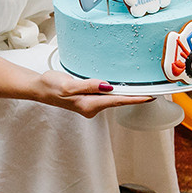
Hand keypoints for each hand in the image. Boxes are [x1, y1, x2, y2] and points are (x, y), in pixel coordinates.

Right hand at [37, 70, 152, 117]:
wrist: (40, 88)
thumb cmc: (51, 86)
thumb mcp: (69, 85)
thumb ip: (88, 86)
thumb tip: (107, 86)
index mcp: (88, 104)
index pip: (117, 101)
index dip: (135, 99)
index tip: (149, 98)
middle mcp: (91, 107)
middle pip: (117, 101)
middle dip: (133, 97)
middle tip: (152, 92)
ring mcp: (89, 105)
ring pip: (111, 99)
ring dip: (124, 94)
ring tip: (139, 88)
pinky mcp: (87, 100)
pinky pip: (104, 96)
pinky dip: (114, 92)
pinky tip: (118, 87)